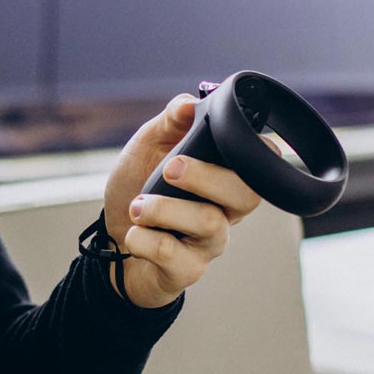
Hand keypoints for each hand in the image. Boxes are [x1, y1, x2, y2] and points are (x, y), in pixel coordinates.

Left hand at [100, 94, 263, 308]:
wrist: (109, 238)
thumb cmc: (138, 187)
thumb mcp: (148, 145)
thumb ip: (169, 121)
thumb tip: (187, 104)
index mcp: (224, 174)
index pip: (264, 162)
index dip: (258, 151)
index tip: (229, 136)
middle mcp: (226, 209)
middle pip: (247, 194)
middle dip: (207, 176)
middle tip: (171, 168)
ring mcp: (209, 242)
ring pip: (210, 224)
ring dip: (166, 209)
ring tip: (138, 205)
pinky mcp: (187, 270)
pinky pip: (174, 255)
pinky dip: (145, 239)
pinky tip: (134, 233)